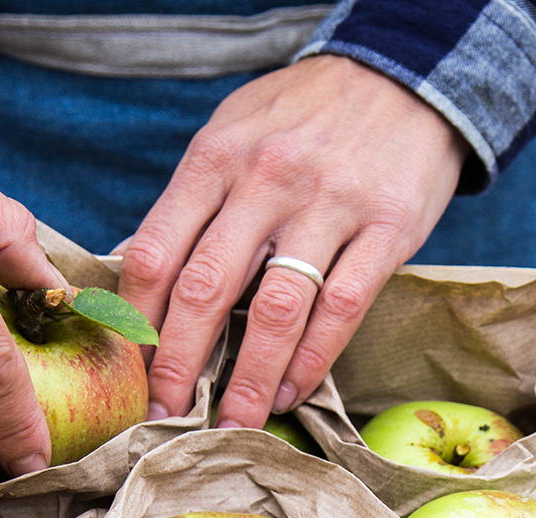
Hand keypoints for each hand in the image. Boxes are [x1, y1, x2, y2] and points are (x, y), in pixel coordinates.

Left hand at [119, 55, 464, 428]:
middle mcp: (267, 181)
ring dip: (249, 377)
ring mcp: (330, 206)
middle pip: (207, 288)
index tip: (130, 372)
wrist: (405, 77)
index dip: (137, 323)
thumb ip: (190, 200)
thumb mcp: (233, 132)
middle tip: (166, 414)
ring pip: (277, 309)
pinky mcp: (387, 230)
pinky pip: (342, 309)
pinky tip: (291, 390)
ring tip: (233, 422)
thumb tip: (135, 269)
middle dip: (180, 364)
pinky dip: (313, 360)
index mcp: (217, 158)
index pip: (157, 252)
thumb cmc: (306, 115)